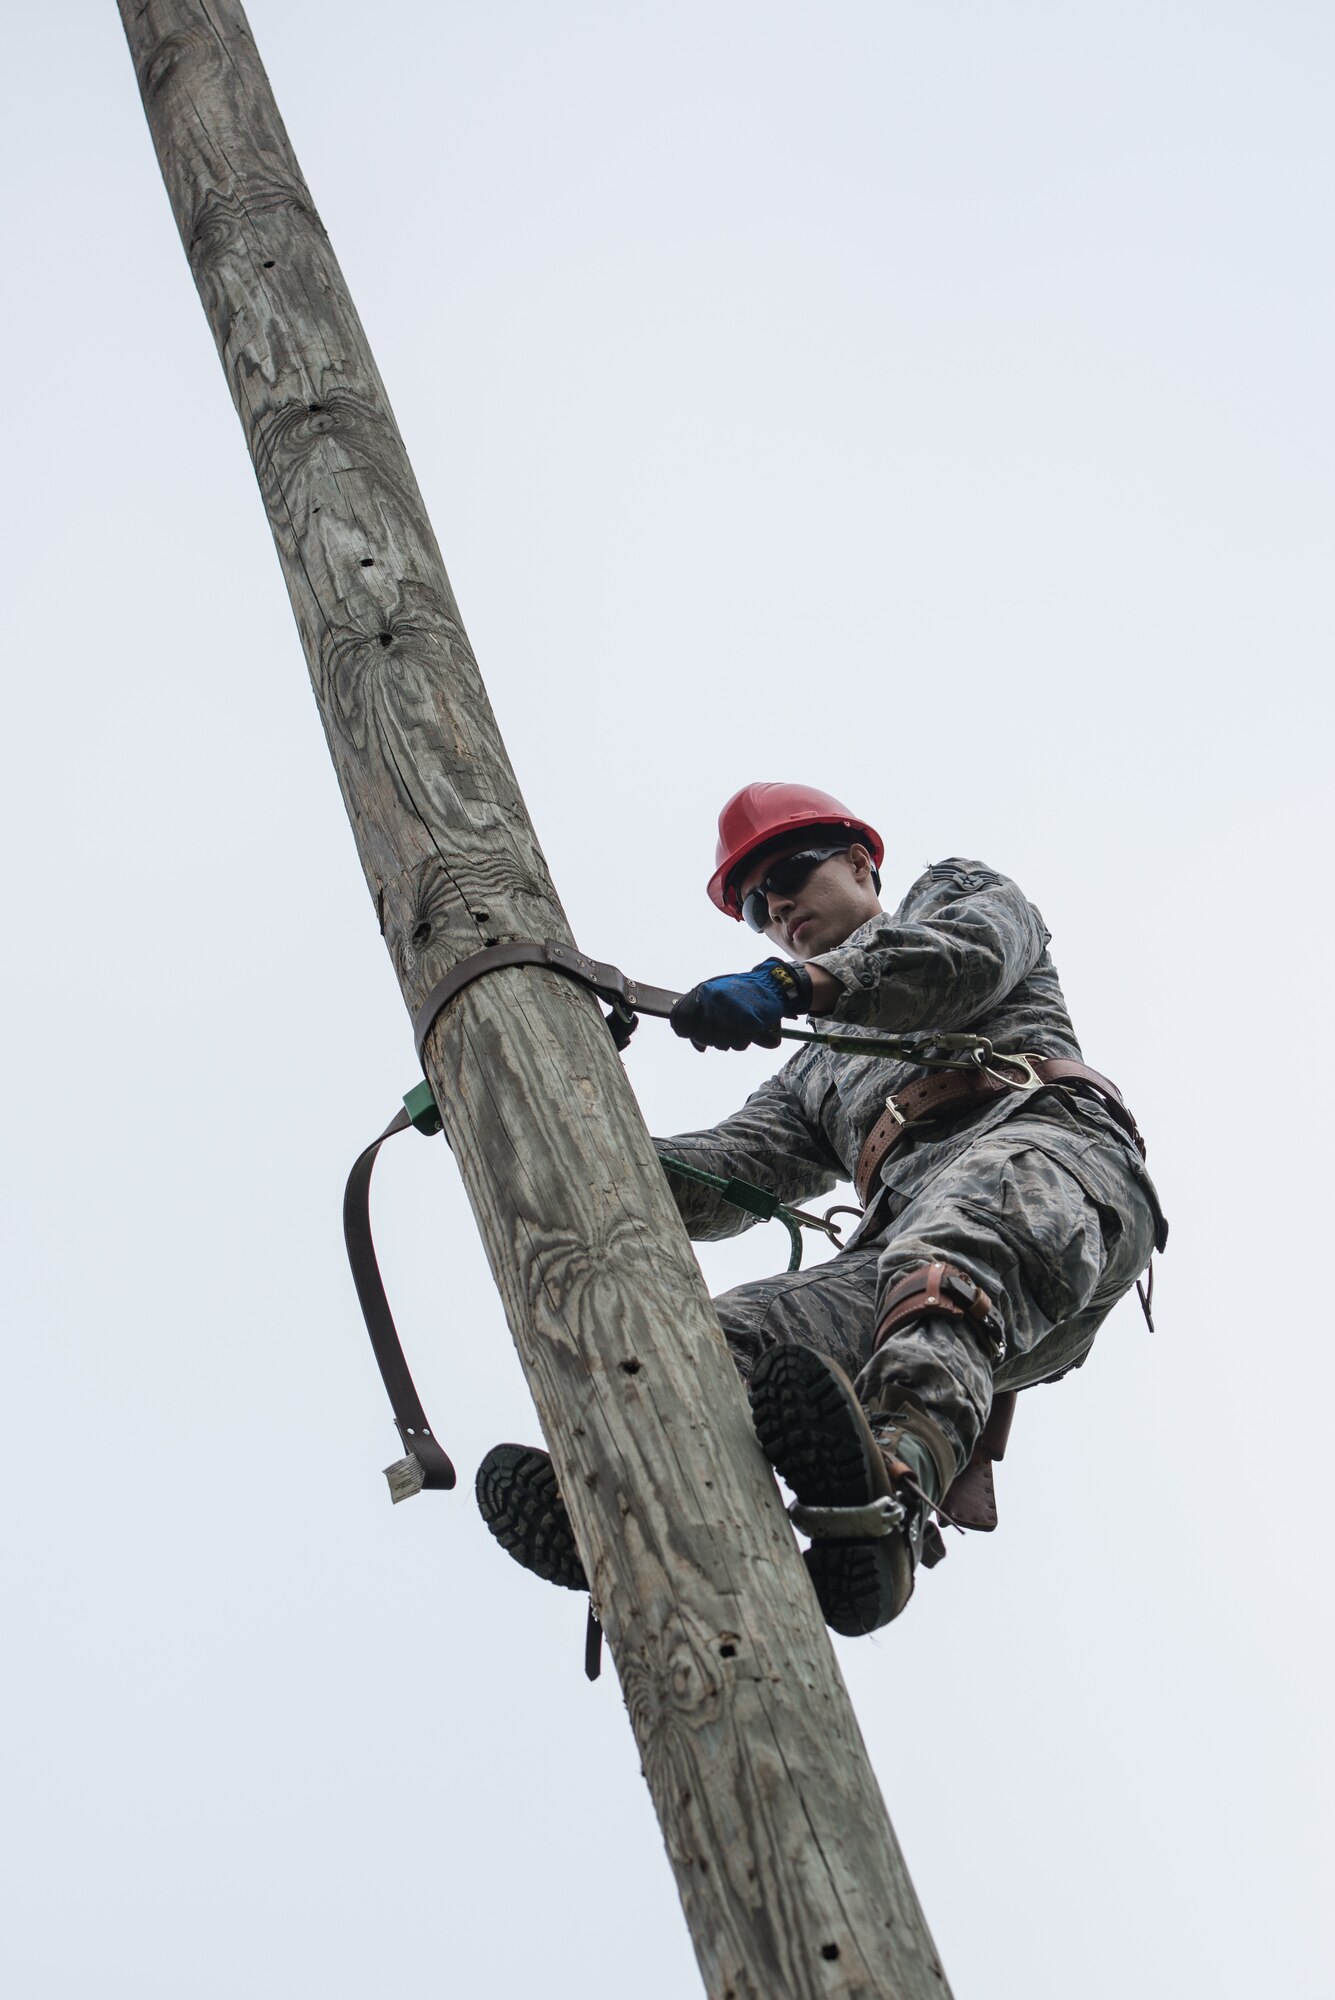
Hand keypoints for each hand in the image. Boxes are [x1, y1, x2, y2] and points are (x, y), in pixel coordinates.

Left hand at [669, 959, 811, 1051]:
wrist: (773, 984)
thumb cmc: (742, 992)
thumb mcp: (717, 998)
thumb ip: (702, 1018)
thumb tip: (699, 1047)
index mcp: (704, 992)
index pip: (681, 1021)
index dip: (687, 1032)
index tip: (695, 1033)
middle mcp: (714, 1000)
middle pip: (702, 1037)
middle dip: (712, 1038)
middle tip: (725, 1029)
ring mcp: (731, 1010)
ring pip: (720, 1043)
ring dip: (730, 1040)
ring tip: (739, 1026)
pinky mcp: (748, 1020)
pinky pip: (739, 1044)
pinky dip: (744, 1040)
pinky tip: (749, 1028)